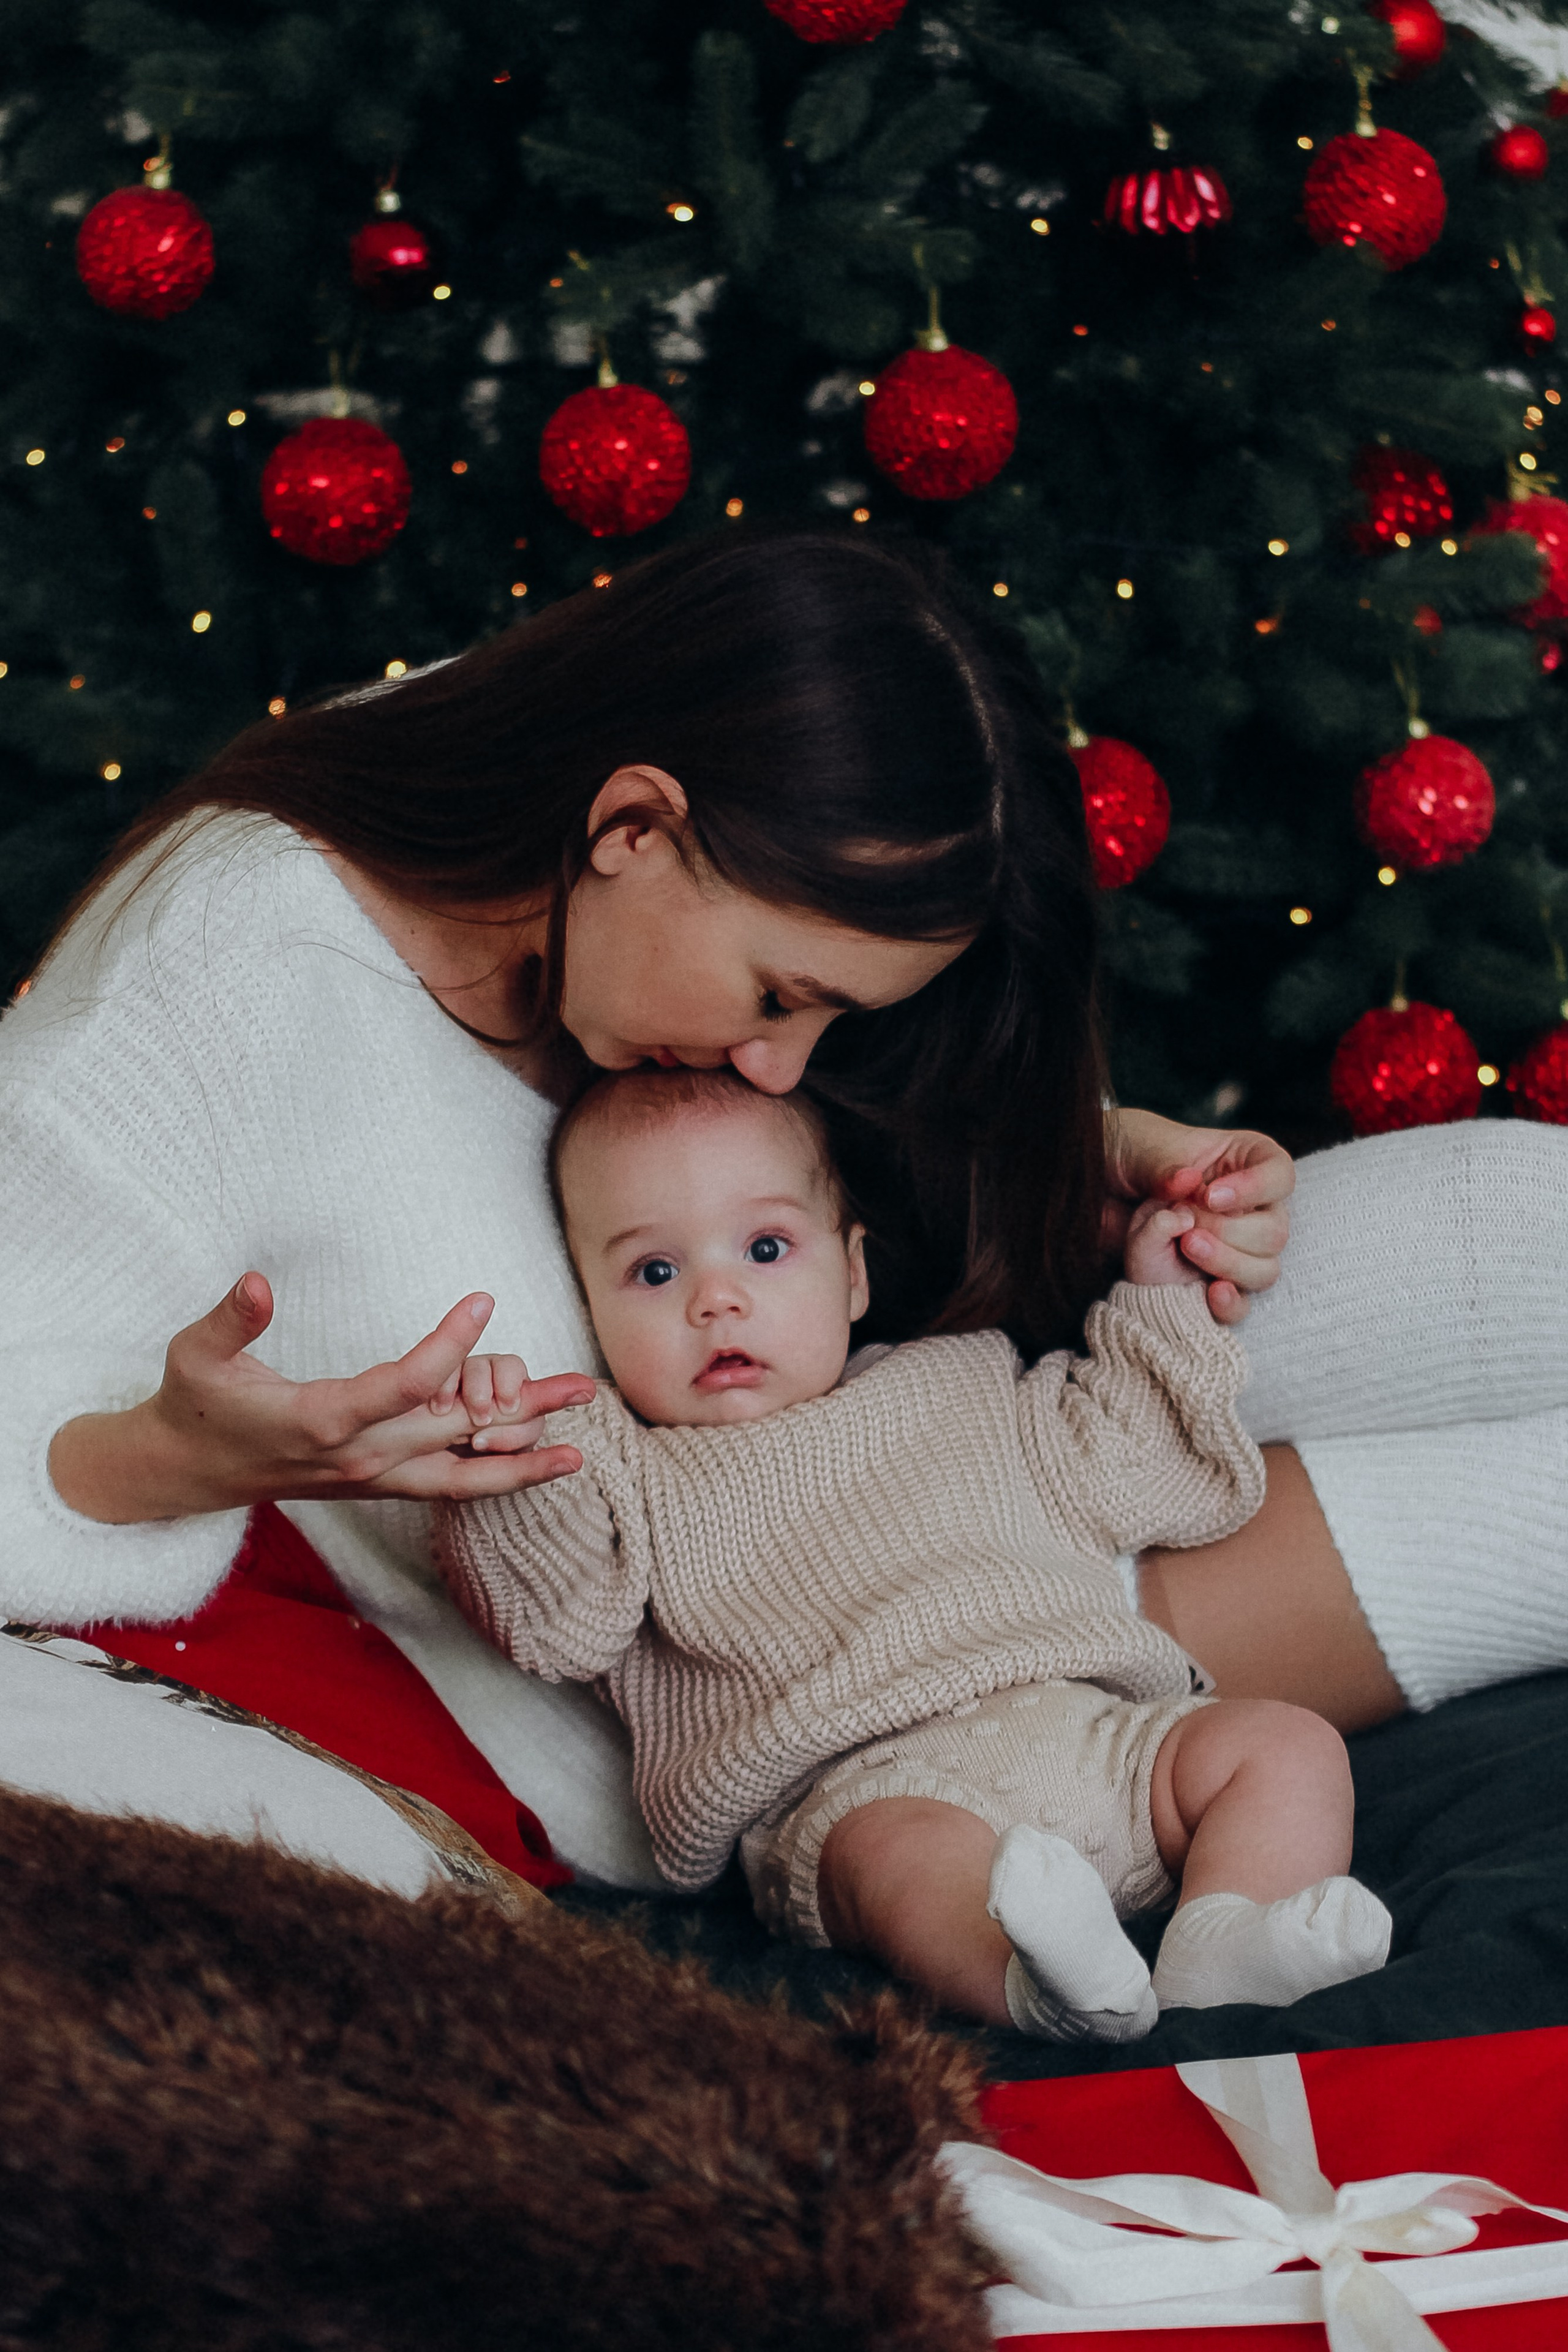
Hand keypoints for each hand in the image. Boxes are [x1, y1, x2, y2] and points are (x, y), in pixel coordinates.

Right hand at [48, 1275, 596, 1524]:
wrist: (186, 1472)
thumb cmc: (196, 1404)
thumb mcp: (196, 1355)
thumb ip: (230, 1319)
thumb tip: (255, 1281)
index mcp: (321, 1420)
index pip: (402, 1385)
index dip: (447, 1345)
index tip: (483, 1300)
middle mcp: (359, 1456)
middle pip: (454, 1434)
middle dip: (520, 1409)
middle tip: (583, 1386)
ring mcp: (372, 1477)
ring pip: (460, 1476)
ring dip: (522, 1462)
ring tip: (580, 1451)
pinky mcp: (378, 1483)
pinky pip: (447, 1485)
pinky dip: (493, 1477)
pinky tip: (535, 1463)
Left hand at [1104, 1108, 1293, 1325]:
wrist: (1091, 1191)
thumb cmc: (1127, 1155)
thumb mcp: (1142, 1148)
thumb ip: (1166, 1164)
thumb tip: (1188, 1180)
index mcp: (1245, 1161)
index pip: (1279, 1175)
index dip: (1255, 1188)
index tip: (1210, 1195)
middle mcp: (1249, 1207)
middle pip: (1275, 1230)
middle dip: (1231, 1231)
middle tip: (1186, 1224)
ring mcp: (1234, 1248)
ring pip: (1264, 1269)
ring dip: (1229, 1263)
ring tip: (1186, 1246)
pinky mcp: (1212, 1281)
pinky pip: (1239, 1305)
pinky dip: (1230, 1303)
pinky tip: (1211, 1292)